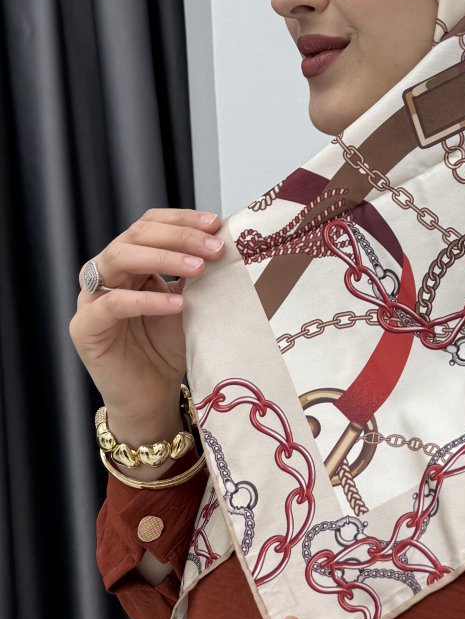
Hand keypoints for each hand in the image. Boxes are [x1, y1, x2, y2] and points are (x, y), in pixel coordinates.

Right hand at [68, 207, 225, 443]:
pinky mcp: (86, 328)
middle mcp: (106, 275)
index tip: (215, 223)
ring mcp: (92, 300)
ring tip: (199, 268)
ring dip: (162, 258)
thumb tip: (224, 243)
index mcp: (129, 264)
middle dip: (178, 237)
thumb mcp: (188, 305)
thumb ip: (195, 275)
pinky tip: (177, 303)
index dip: (180, 220)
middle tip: (213, 247)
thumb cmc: (167, 351)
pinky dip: (147, 300)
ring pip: (118, 259)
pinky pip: (114, 304)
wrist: (152, 399)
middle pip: (134, 237)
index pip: (148, 225)